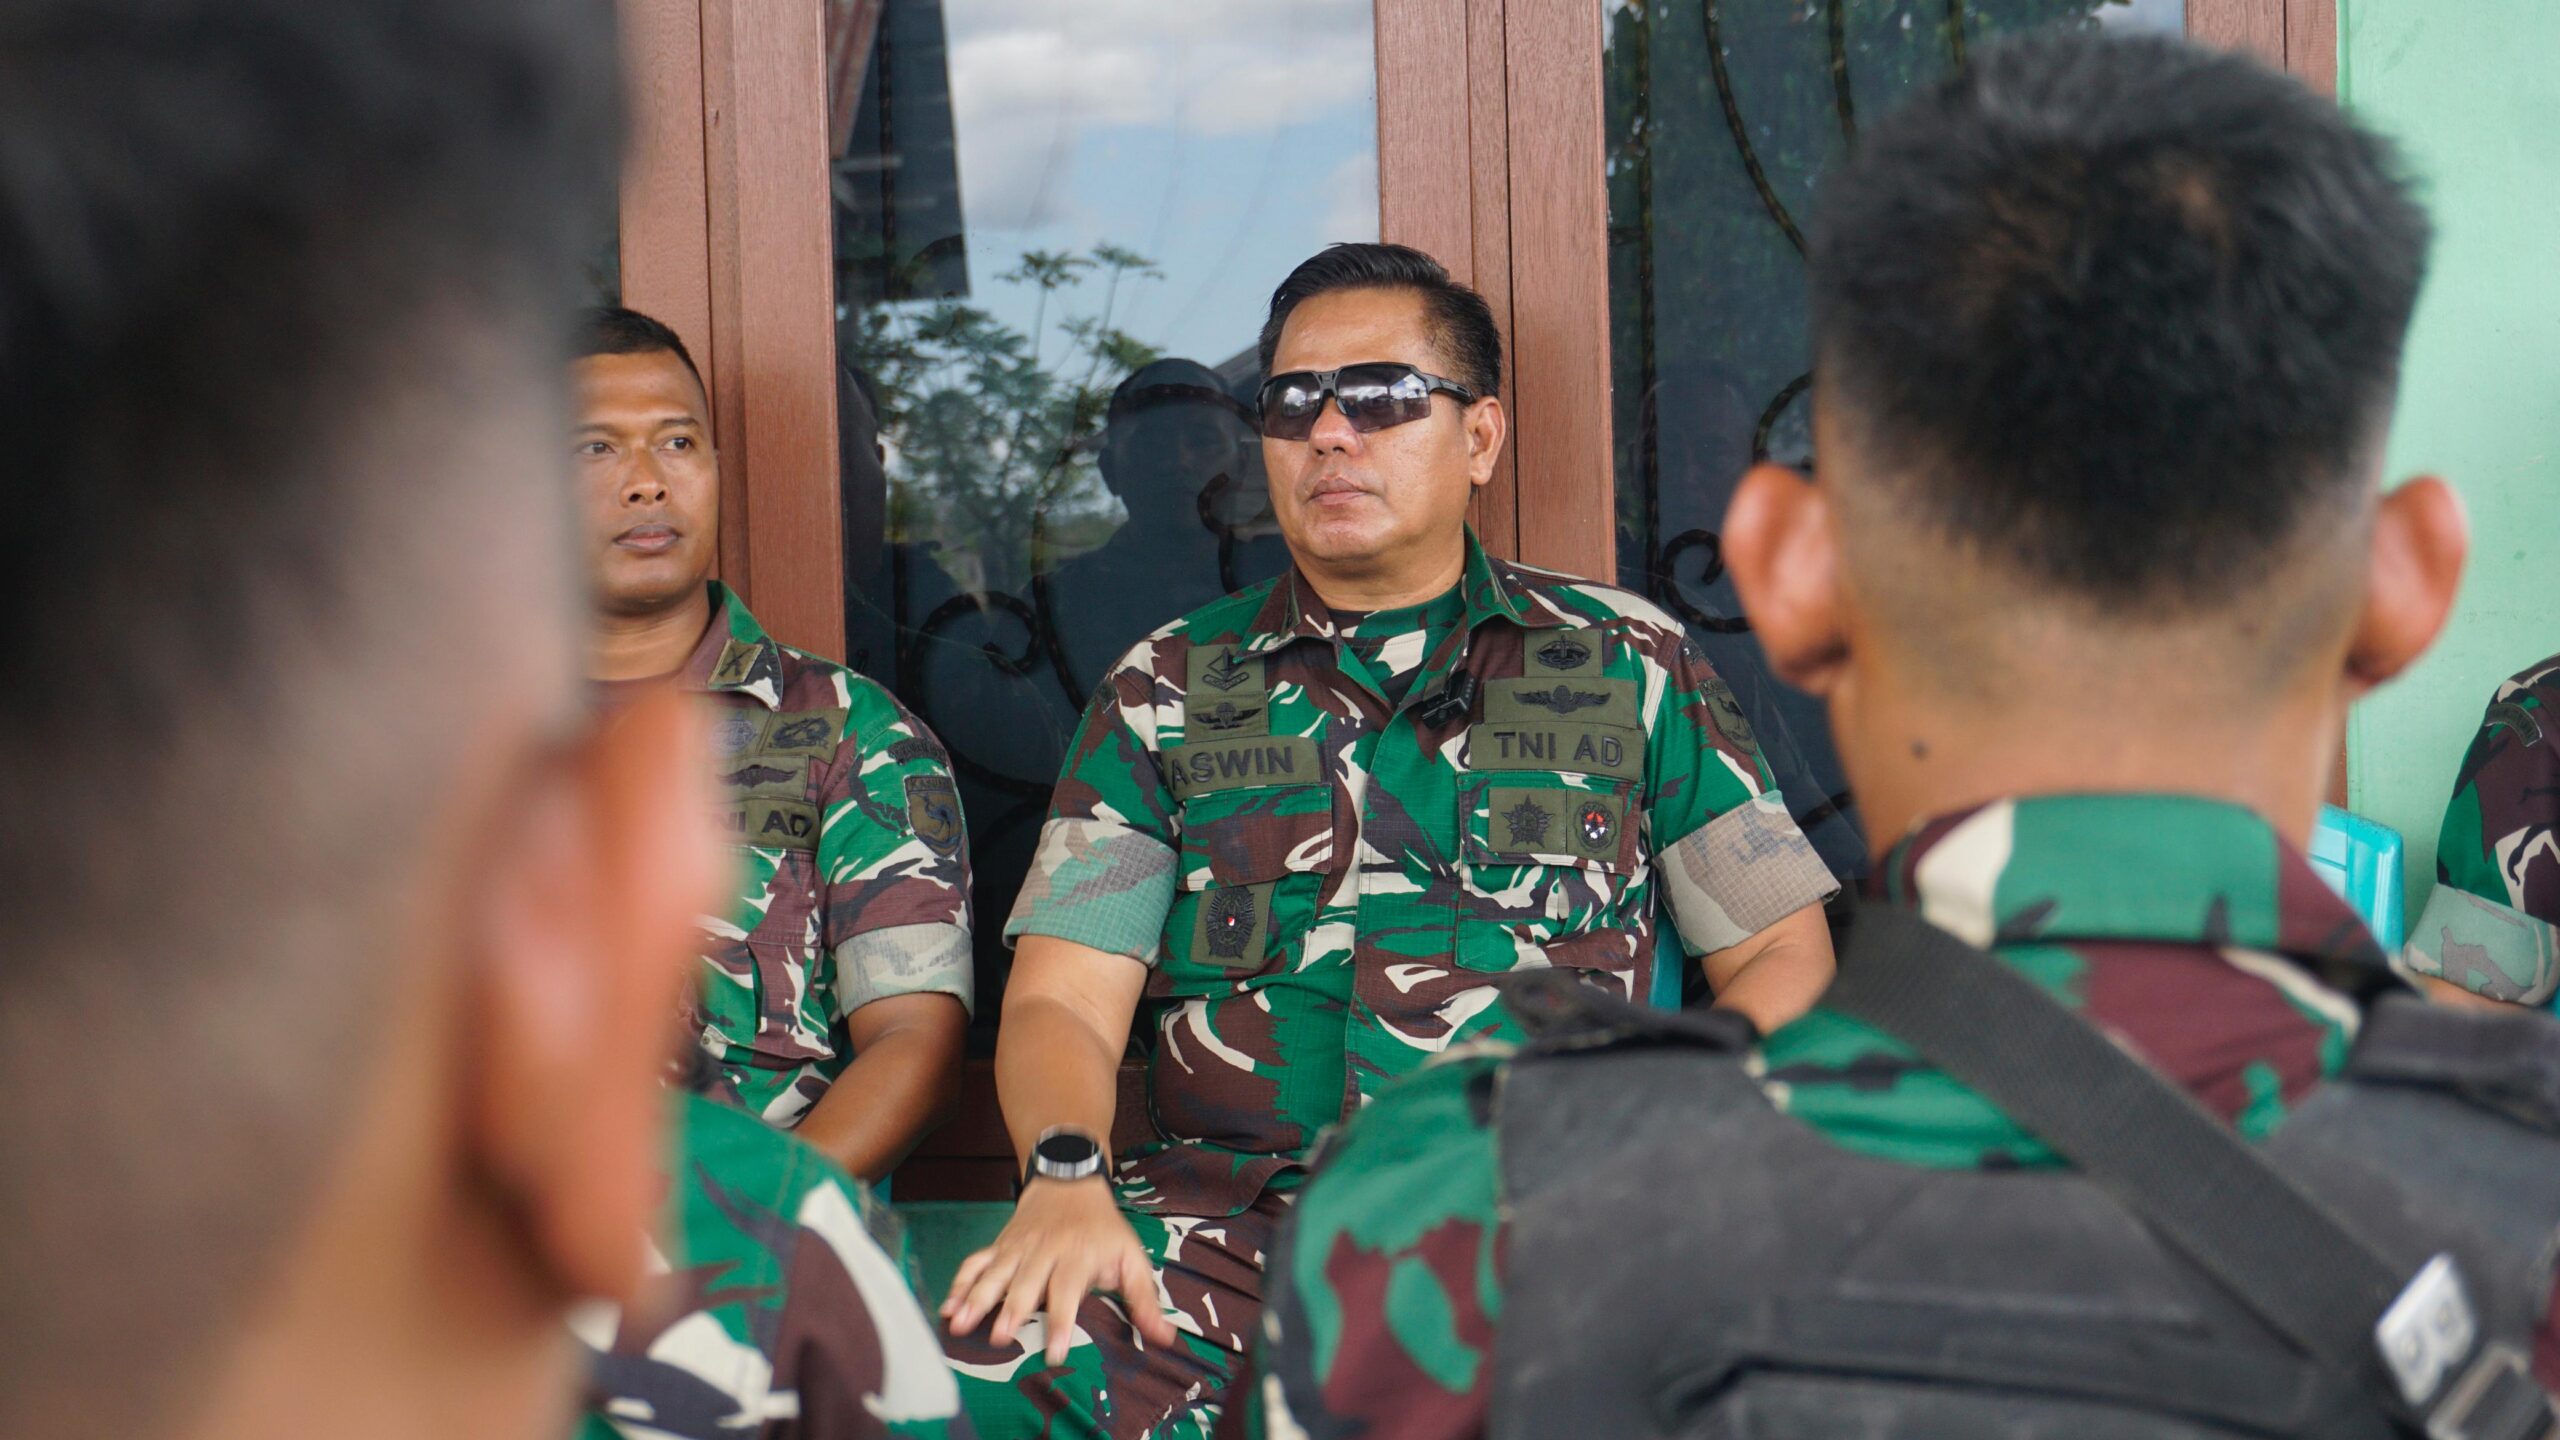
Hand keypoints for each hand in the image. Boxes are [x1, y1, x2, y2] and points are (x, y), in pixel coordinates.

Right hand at [940, 1178, 1180, 1363]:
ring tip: (960, 1324)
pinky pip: (976, 1263)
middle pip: (1026, 1283)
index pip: (1068, 1292)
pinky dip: (960, 1284)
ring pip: (994, 1273)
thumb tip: (1165, 1337)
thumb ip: (1144, 1298)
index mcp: (1078, 1256)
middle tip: (999, 1339)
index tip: (1054, 1352)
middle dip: (1011, 1310)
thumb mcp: (1131, 1256)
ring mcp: (1018, 1248)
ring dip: (976, 1299)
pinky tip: (948, 1308)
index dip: (1062, 1322)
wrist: (1069, 1180)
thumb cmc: (1103, 1228)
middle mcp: (1045, 1252)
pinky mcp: (1000, 1246)